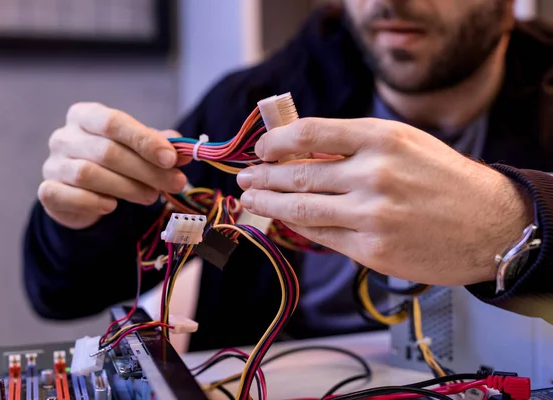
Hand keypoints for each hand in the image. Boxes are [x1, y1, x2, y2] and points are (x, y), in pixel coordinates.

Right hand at [39, 103, 187, 229]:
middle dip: (146, 170)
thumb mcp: (139, 151)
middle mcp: (64, 136)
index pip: (115, 122)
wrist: (82, 193)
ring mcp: (52, 163)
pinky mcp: (48, 191)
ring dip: (127, 188)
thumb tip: (188, 151)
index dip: (144, 140)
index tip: (171, 158)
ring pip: (90, 175)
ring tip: (151, 196)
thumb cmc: (114, 164)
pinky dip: (94, 202)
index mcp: (86, 116)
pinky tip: (112, 206)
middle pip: (107, 151)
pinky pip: (70, 196)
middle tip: (175, 183)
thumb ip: (161, 148)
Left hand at [236, 118, 531, 285]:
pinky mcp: (371, 250)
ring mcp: (372, 215)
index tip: (261, 148)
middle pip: (298, 173)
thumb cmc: (444, 179)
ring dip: (269, 203)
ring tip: (251, 198)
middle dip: (263, 176)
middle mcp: (374, 174)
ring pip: (301, 208)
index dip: (276, 141)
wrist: (489, 223)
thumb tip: (300, 149)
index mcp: (381, 138)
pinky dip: (297, 225)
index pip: (310, 132)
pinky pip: (321, 235)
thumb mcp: (404, 142)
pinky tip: (284, 219)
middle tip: (245, 177)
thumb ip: (353, 144)